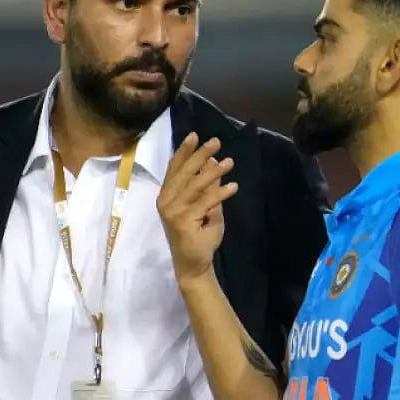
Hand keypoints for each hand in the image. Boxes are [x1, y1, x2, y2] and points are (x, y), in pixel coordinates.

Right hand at [156, 133, 238, 283]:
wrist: (193, 264)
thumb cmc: (198, 236)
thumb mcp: (206, 206)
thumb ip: (207, 186)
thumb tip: (213, 161)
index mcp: (167, 196)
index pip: (174, 169)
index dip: (184, 151)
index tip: (194, 136)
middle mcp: (166, 201)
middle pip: (184, 173)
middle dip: (200, 155)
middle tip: (216, 141)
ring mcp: (173, 211)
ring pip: (195, 185)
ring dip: (213, 172)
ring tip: (230, 162)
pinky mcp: (183, 221)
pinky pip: (205, 202)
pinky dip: (220, 193)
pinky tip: (233, 186)